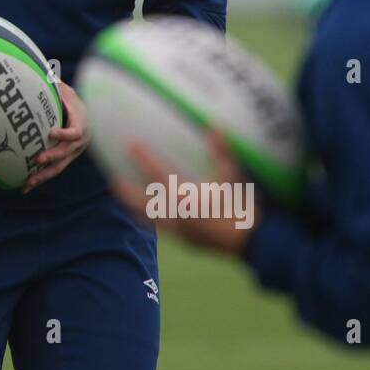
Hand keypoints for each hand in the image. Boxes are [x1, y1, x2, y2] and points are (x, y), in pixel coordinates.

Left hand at [22, 80, 89, 192]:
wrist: (89, 120)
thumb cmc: (73, 103)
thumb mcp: (67, 92)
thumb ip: (56, 85)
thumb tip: (44, 69)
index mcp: (81, 125)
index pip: (76, 132)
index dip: (65, 133)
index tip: (51, 131)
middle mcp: (78, 143)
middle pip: (66, 153)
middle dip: (52, 156)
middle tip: (37, 159)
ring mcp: (71, 154)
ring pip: (59, 167)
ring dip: (43, 174)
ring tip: (28, 181)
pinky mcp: (64, 161)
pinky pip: (52, 172)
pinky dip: (40, 179)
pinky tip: (24, 187)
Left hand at [111, 128, 257, 254]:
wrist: (256, 245)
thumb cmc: (246, 208)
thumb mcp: (235, 178)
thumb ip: (222, 152)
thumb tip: (214, 124)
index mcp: (188, 198)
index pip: (160, 175)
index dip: (144, 159)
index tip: (131, 144)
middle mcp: (179, 216)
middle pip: (145, 204)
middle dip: (127, 193)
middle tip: (113, 182)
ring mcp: (182, 232)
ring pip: (151, 219)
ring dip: (136, 208)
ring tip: (125, 199)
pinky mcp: (188, 241)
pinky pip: (164, 229)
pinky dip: (153, 220)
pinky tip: (151, 216)